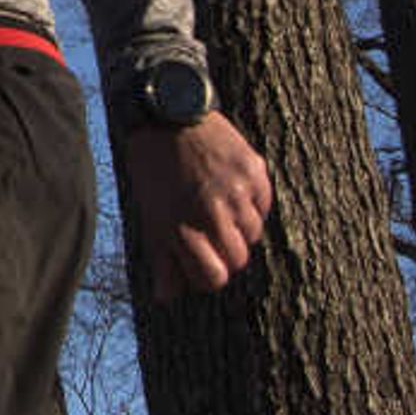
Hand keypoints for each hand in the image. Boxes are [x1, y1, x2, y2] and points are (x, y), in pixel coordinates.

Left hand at [119, 112, 271, 299]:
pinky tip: (232, 186)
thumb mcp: (151, 216)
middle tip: (210, 231)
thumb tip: (166, 299)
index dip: (209, 274)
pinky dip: (252, 202)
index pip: (214, 278)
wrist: (168, 115)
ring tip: (217, 203)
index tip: (202, 261)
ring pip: (253, 233)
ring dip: (239, 226)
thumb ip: (163, 260)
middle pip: (238, 259)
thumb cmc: (155, 171)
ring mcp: (237, 191)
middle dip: (225, 252)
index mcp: (184, 228)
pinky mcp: (254, 170)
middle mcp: (213, 212)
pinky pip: (264, 205)